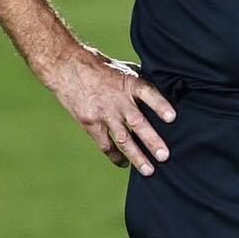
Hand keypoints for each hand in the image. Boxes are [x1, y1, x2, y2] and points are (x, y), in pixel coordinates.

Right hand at [44, 51, 177, 173]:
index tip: (172, 118)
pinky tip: (124, 163)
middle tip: (164, 156)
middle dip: (152, 140)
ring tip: (149, 171)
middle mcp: (118, 100)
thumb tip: (162, 90)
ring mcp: (104, 113)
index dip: (160, 105)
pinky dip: (115, 156)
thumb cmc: (99, 67)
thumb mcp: (123, 69)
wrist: (67, 67)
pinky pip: (105, 144)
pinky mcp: (90, 123)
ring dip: (137, 156)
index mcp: (129, 83)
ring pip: (123, 139)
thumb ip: (139, 83)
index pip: (148, 93)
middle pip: (138, 122)